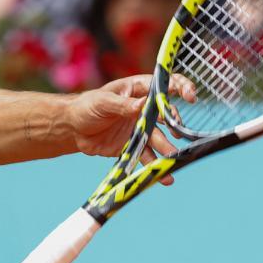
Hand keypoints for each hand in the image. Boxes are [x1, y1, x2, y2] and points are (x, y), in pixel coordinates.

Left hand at [66, 75, 196, 183]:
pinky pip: (147, 156)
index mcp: (137, 91)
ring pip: (158, 138)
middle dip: (175, 124)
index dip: (180, 87)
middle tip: (178, 133)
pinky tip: (163, 177)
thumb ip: (123, 105)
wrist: (72, 128)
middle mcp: (143, 109)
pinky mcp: (132, 145)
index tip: (190, 96)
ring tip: (174, 160)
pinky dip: (154, 166)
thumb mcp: (103, 102)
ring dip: (167, 149)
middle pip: (166, 115)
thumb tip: (143, 105)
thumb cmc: (86, 106)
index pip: (164, 86)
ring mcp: (139, 128)